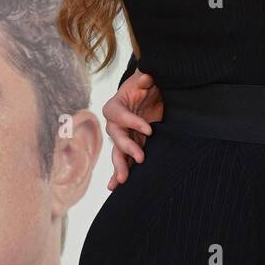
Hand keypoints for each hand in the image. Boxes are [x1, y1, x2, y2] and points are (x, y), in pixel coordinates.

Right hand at [103, 70, 163, 189]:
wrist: (150, 93)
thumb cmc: (145, 83)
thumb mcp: (146, 78)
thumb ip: (145, 78)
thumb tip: (146, 79)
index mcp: (114, 106)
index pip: (120, 116)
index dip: (133, 123)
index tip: (150, 130)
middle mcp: (115, 124)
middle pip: (117, 138)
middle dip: (127, 149)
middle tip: (139, 158)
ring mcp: (123, 136)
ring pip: (119, 153)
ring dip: (120, 166)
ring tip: (122, 181)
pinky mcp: (132, 145)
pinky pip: (125, 159)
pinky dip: (121, 172)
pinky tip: (117, 186)